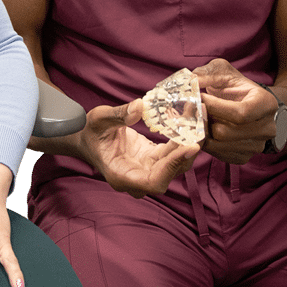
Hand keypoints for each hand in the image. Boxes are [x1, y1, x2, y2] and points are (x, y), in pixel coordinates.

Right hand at [76, 101, 197, 197]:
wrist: (87, 139)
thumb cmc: (89, 132)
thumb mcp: (99, 119)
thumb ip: (119, 114)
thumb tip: (140, 106)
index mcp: (121, 176)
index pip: (154, 181)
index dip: (173, 166)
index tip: (189, 146)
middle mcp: (137, 179)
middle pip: (171, 174)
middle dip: (188, 152)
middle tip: (200, 127)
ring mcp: (147, 171)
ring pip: (176, 165)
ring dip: (190, 144)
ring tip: (198, 119)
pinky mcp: (154, 161)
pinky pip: (173, 155)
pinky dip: (183, 140)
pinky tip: (190, 122)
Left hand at [194, 58, 276, 163]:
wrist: (245, 104)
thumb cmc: (234, 86)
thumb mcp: (223, 72)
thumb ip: (207, 73)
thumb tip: (190, 81)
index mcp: (266, 104)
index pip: (240, 113)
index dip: (213, 106)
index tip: (199, 97)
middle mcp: (267, 128)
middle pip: (225, 133)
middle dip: (203, 119)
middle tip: (192, 109)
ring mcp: (256, 145)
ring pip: (218, 145)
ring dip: (201, 131)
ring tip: (197, 117)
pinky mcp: (243, 156)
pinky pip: (216, 154)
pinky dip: (204, 142)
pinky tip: (203, 128)